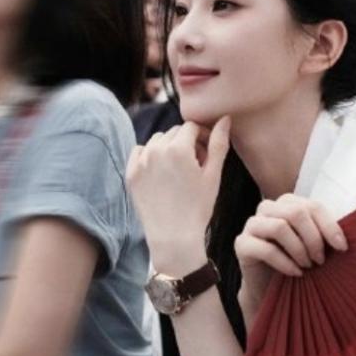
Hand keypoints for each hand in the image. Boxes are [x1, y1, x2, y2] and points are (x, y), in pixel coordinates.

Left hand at [126, 117, 231, 272]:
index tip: (207, 152)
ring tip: (178, 170)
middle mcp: (156, 150)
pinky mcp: (131, 174)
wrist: (174, 237)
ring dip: (168, 148)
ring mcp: (141, 162)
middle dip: (186, 143)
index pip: (192, 127)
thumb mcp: (213, 175)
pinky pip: (139, 152)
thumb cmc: (198, 207)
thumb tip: (224, 119)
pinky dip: (149, 156)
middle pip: (175, 132)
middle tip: (196, 165)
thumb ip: (218, 143)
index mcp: (178, 148)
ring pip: (157, 141)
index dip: (203, 136)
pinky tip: (161, 173)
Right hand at [235, 194, 346, 325]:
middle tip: (321, 260)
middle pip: (296, 213)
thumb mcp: (315, 246)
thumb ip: (325, 233)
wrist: (270, 289)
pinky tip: (296, 274)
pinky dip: (285, 263)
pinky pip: (265, 248)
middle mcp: (267, 208)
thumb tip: (354, 230)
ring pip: (280, 227)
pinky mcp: (241, 244)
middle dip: (314, 239)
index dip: (330, 226)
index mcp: (287, 203)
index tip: (342, 248)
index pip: (312, 206)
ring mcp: (251, 225)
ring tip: (308, 267)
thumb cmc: (297, 263)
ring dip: (300, 250)